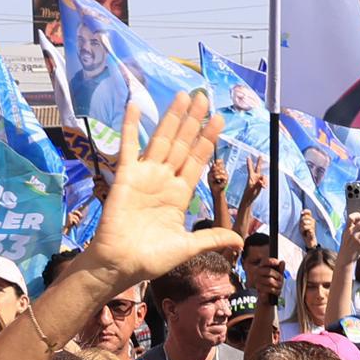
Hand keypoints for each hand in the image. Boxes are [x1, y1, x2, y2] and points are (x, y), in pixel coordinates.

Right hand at [77, 86, 237, 291]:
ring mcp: (145, 175)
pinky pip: (129, 146)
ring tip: (183, 96)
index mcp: (179, 194)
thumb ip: (211, 238)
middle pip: (182, 144)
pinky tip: (134, 105)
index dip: (208, 139)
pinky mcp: (125, 176)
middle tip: (203, 97)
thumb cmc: (151, 258)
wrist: (120, 263)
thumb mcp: (187, 246)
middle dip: (193, 120)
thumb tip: (239, 242)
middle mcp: (164, 180)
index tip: (218, 119)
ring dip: (172, 117)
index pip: (197, 160)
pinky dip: (131, 125)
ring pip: (162, 139)